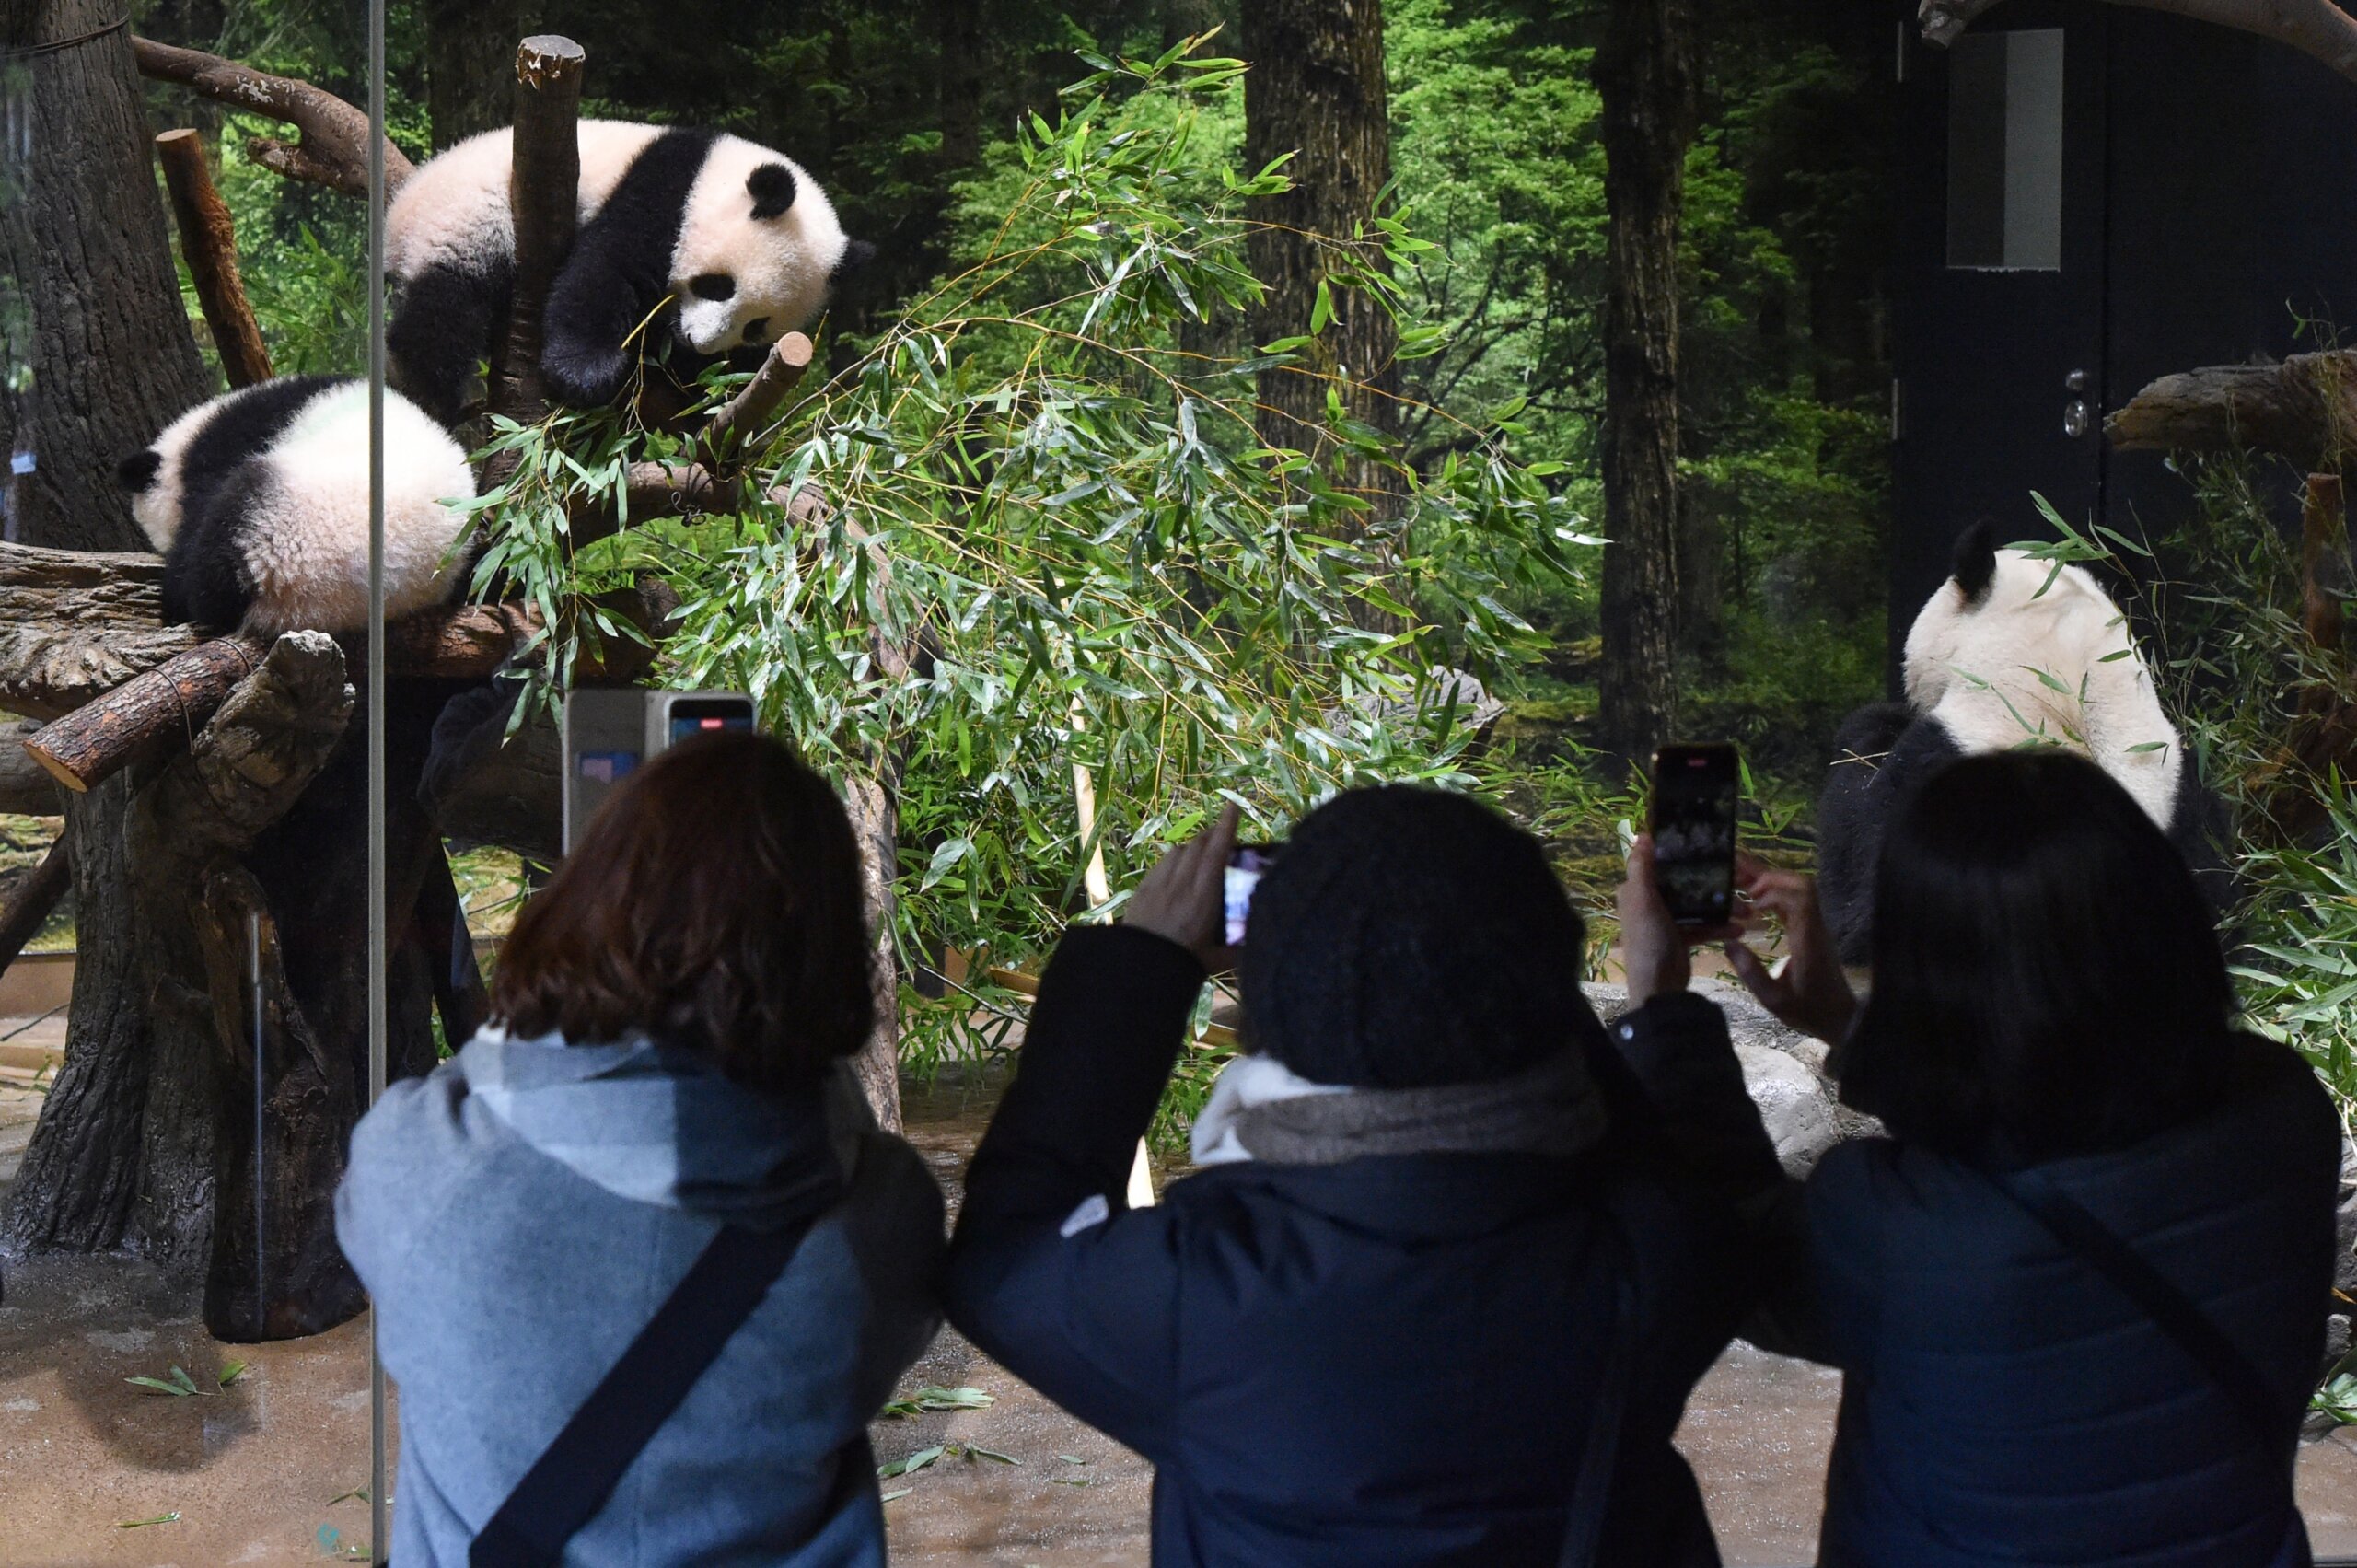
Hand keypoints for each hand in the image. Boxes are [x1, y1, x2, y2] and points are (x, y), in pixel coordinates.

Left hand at [1123, 802, 1240, 973]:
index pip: (1217, 853)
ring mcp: (1159, 885)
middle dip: (1212, 834)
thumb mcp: (1217, 961)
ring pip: (1178, 852)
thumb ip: (1239, 951)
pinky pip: (1161, 864)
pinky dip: (1173, 860)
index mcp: (1204, 898)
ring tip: (1201, 853)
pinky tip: (1176, 868)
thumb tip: (1261, 947)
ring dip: (1193, 847)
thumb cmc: (1181, 965)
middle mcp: (1182, 884)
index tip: (1233, 807)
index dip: (1226, 828)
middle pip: (1198, 846)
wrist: (1138, 970)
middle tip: (1221, 834)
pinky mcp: (1142, 890)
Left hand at [1617, 835, 1741, 1008]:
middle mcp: (1650, 902)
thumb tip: (1642, 835)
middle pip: (1684, 884)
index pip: (1660, 864)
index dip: (1683, 856)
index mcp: (1636, 890)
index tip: (1712, 849)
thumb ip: (1641, 868)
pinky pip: (1703, 926)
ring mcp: (1667, 921)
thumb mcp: (1643, 901)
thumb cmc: (1649, 939)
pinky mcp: (1681, 938)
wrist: (1659, 988)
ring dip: (1722, 907)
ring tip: (1748, 910)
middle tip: (1741, 882)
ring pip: (1698, 906)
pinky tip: (1740, 929)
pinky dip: (1720, 927)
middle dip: (1712, 884)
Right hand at [1721, 854, 1856, 1043]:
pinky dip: (1775, 893)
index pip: (1799, 900)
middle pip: (1803, 885)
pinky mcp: (1812, 929)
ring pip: (1800, 889)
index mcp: (1808, 940)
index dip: (1774, 892)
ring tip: (1741, 878)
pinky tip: (1754, 897)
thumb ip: (1751, 973)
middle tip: (1739, 877)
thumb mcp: (1774, 1000)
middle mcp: (1815, 927)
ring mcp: (1816, 926)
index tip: (1751, 901)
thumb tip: (1728, 943)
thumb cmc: (1808, 1010)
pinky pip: (1796, 901)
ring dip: (1772, 881)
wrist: (1840, 1018)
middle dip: (1771, 876)